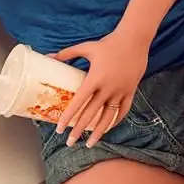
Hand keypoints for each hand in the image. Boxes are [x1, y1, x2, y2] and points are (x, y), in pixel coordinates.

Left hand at [51, 30, 149, 147]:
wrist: (134, 40)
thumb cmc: (108, 43)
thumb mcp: (86, 47)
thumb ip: (67, 53)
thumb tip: (49, 57)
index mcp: (95, 78)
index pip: (78, 102)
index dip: (68, 117)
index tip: (59, 129)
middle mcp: (107, 88)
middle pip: (91, 114)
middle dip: (79, 130)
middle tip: (69, 142)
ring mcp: (120, 91)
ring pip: (107, 117)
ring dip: (98, 132)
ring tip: (89, 144)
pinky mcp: (130, 91)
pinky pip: (123, 111)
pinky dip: (115, 121)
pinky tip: (107, 129)